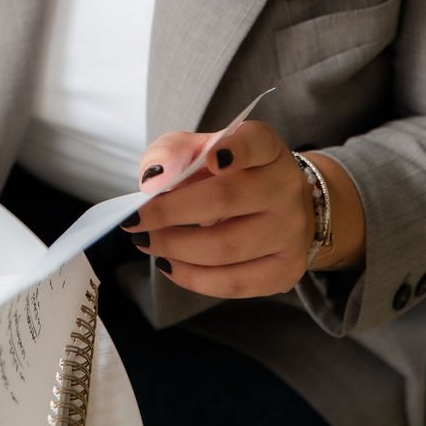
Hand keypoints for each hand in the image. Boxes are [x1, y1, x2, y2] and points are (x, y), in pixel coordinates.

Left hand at [120, 121, 363, 296]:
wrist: (278, 208)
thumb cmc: (229, 175)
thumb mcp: (200, 150)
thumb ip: (174, 153)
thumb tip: (152, 180)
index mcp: (267, 148)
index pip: (257, 142)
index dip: (236, 150)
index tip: (211, 160)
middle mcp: (286, 187)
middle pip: (225, 199)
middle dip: (169, 212)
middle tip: (134, 220)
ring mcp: (291, 231)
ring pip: (226, 247)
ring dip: (175, 248)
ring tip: (147, 242)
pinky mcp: (286, 269)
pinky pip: (235, 282)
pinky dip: (193, 278)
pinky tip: (170, 265)